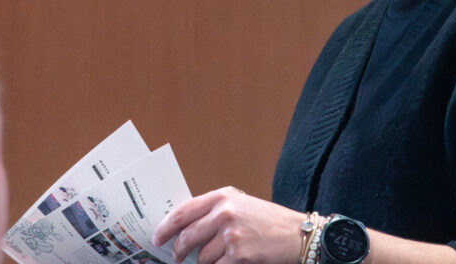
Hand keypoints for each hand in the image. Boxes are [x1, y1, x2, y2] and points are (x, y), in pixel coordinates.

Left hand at [151, 187, 304, 263]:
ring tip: (219, 257)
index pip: (183, 211)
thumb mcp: (241, 205)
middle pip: (187, 236)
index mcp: (223, 197)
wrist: (297, 234)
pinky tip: (229, 262)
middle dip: (178, 251)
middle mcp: (224, 213)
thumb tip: (186, 227)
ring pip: (201, 257)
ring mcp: (231, 235)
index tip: (158, 236)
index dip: (166, 227)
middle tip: (177, 257)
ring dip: (204, 262)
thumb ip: (215, 211)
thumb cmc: (269, 221)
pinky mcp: (238, 255)